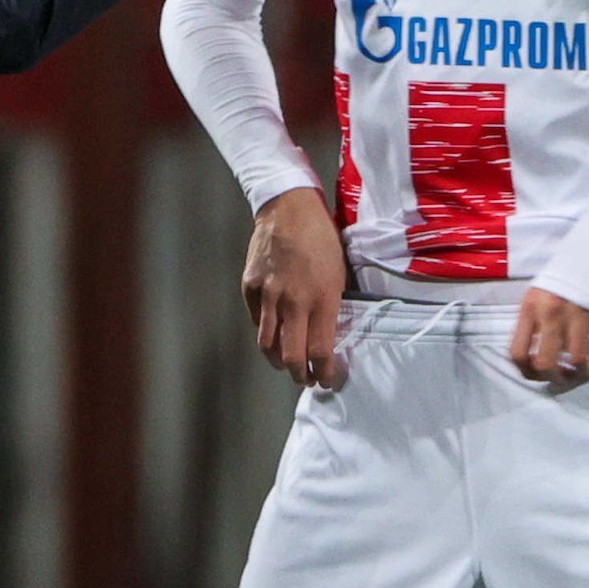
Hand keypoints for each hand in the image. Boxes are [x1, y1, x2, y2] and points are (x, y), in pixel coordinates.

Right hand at [242, 186, 347, 389]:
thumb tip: (328, 337)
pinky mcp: (250, 286)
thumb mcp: (338, 274)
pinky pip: (257, 321)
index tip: (328, 379)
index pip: (320, 352)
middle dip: (301, 375)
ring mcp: (268, 294)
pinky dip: (266, 333)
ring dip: (279, 361)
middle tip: (307, 379)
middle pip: (292, 356)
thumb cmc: (321, 239)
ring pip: (268, 345)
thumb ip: (331, 307)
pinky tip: (274, 334)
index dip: (325, 373)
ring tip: (287, 365)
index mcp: (321, 298)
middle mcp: (293, 301)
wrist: (288, 208)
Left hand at [507, 287, 588, 387]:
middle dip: (556, 379)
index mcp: (531, 306)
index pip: (517, 353)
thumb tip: (536, 356)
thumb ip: (536, 319)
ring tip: (585, 369)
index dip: (527, 373)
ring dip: (583, 373)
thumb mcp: (541, 289)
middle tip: (565, 376)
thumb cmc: (569, 264)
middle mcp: (553, 311)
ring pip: (579, 362)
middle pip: (545, 364)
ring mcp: (582, 312)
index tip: (540, 375)